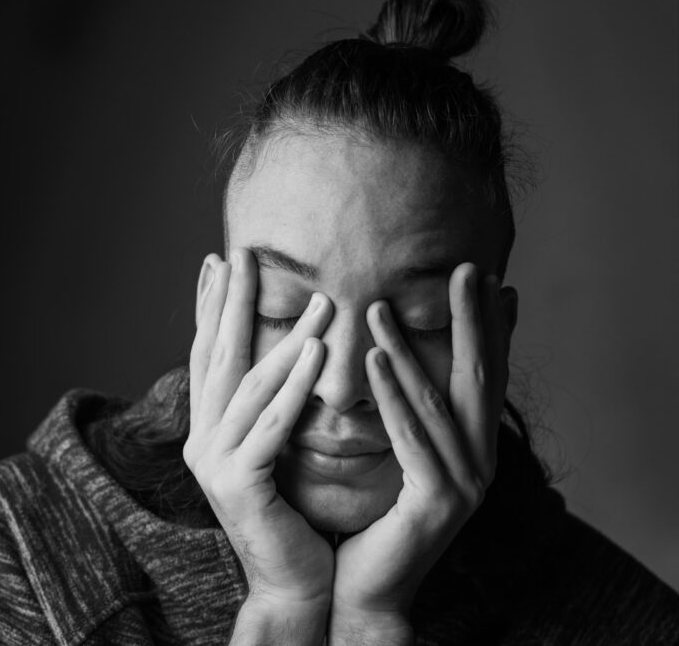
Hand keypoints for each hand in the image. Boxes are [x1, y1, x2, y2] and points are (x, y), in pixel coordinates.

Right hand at [185, 249, 332, 641]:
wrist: (295, 583)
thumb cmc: (296, 515)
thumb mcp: (276, 449)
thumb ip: (271, 405)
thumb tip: (287, 351)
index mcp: (208, 429)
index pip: (206, 355)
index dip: (210, 307)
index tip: (219, 262)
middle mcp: (201, 440)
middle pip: (216, 357)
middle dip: (231, 303)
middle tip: (245, 254)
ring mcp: (213, 462)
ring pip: (248, 385)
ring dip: (281, 336)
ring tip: (315, 297)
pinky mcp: (238, 483)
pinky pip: (269, 425)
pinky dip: (291, 386)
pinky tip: (314, 351)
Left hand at [328, 263, 512, 643]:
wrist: (367, 588)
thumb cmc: (375, 517)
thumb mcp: (398, 454)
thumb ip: (409, 411)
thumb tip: (398, 352)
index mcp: (474, 448)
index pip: (487, 374)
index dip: (490, 326)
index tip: (488, 279)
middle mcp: (480, 461)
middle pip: (481, 377)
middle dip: (474, 320)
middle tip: (467, 269)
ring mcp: (466, 483)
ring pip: (440, 401)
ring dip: (411, 348)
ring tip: (380, 304)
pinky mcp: (438, 501)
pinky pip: (412, 436)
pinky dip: (393, 393)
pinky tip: (375, 357)